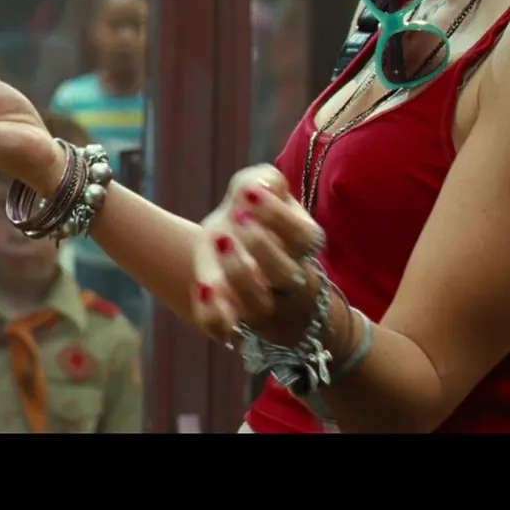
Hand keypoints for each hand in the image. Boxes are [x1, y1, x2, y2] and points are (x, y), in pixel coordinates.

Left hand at [191, 164, 327, 346]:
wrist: (229, 248)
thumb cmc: (250, 215)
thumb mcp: (256, 189)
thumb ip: (263, 180)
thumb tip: (263, 186)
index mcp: (301, 246)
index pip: (305, 238)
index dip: (278, 216)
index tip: (248, 192)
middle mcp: (287, 280)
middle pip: (287, 276)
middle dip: (263, 247)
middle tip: (238, 218)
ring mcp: (260, 304)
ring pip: (258, 306)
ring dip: (238, 275)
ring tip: (218, 240)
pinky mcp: (232, 319)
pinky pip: (226, 330)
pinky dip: (215, 315)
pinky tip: (203, 286)